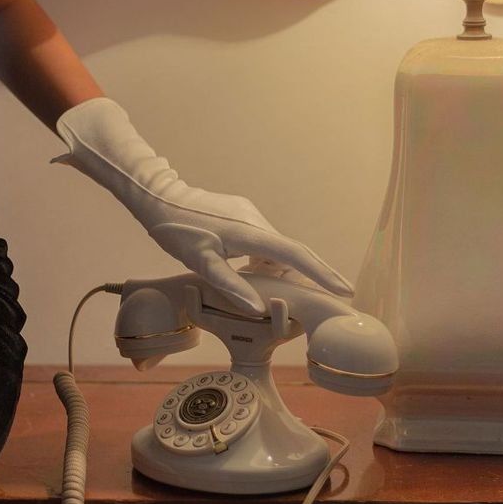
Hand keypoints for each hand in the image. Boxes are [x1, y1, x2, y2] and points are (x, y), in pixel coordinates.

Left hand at [54, 98, 353, 313]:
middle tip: (339, 291)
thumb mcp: (200, 262)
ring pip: (275, 248)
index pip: (295, 256)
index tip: (343, 288)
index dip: (321, 274)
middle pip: (293, 251)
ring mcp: (250, 216)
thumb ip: (230, 285)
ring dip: (286, 269)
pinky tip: (256, 274)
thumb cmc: (177, 230)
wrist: (159, 196)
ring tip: (297, 292)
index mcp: (250, 234)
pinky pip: (263, 241)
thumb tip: (258, 307)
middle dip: (317, 272)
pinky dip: (267, 260)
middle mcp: (257, 222)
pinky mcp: (241, 215)